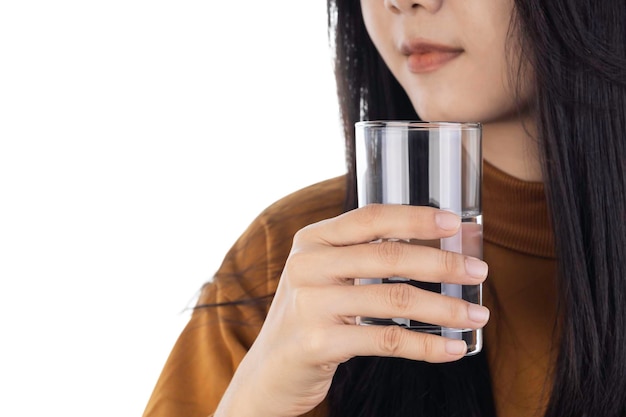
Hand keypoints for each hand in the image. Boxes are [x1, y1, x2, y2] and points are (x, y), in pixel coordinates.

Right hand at [214, 204, 488, 416]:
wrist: (270, 371)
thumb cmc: (310, 317)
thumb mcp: (325, 277)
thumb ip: (362, 257)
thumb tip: (434, 248)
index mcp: (312, 240)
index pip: (370, 218)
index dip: (416, 218)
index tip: (455, 224)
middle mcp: (308, 265)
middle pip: (388, 256)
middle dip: (442, 263)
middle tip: (479, 272)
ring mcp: (310, 304)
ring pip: (394, 299)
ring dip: (445, 308)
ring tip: (476, 316)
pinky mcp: (318, 343)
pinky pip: (386, 341)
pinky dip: (426, 345)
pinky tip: (451, 348)